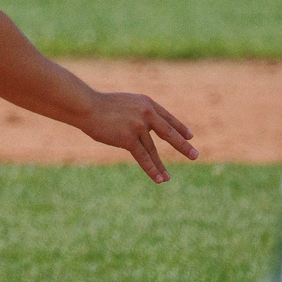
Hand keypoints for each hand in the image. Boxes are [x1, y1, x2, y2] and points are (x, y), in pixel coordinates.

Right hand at [78, 90, 196, 182]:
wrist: (86, 106)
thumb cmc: (101, 105)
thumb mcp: (125, 104)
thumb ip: (137, 114)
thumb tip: (144, 127)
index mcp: (146, 103)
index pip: (167, 118)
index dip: (179, 128)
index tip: (190, 136)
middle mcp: (146, 114)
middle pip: (169, 132)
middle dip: (183, 146)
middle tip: (195, 155)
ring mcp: (138, 126)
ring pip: (153, 150)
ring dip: (161, 166)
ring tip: (168, 178)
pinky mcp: (128, 139)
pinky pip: (143, 157)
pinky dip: (151, 169)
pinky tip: (159, 179)